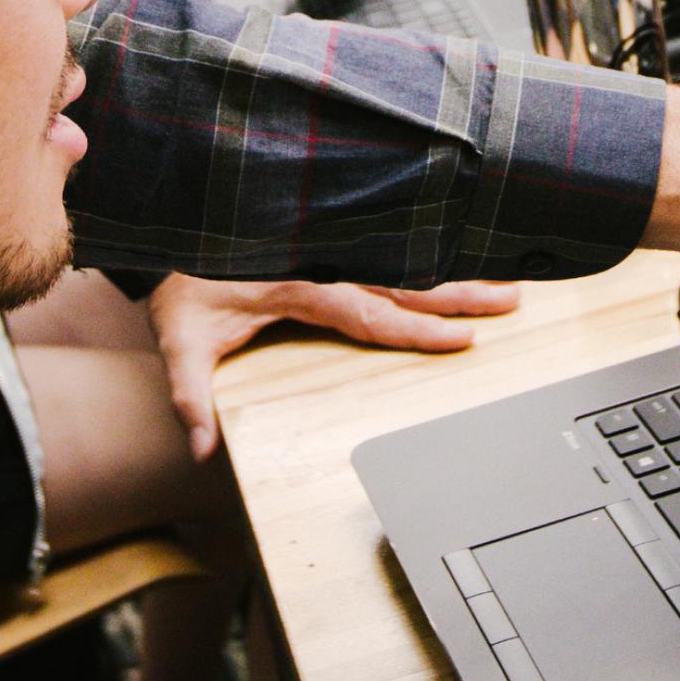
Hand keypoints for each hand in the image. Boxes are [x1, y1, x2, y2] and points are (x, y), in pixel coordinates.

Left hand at [142, 274, 523, 456]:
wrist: (168, 232)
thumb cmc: (180, 289)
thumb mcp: (179, 341)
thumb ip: (190, 395)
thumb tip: (201, 448)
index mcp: (299, 286)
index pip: (370, 312)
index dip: (418, 328)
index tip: (463, 340)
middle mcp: (322, 261)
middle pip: (403, 279)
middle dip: (459, 292)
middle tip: (511, 299)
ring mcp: (328, 248)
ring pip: (402, 260)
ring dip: (451, 270)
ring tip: (501, 277)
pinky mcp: (327, 242)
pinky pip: (385, 248)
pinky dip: (425, 254)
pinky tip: (455, 260)